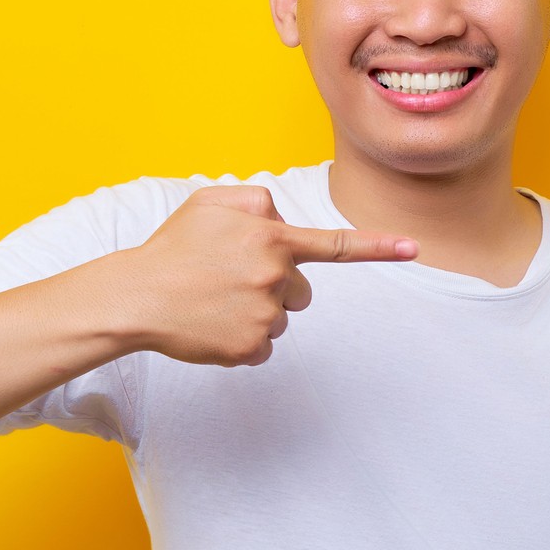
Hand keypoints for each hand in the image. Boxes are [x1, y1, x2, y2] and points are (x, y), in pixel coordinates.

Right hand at [124, 185, 417, 366]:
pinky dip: (241, 340)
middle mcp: (276, 275)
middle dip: (277, 286)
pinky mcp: (250, 347)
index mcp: (272, 238)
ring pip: (280, 319)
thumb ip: (255, 201)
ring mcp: (265, 314)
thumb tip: (281, 221)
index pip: (336, 245)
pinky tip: (212, 325)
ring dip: (256, 312)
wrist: (135, 296)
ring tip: (214, 301)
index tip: (414, 249)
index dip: (378, 247)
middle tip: (230, 280)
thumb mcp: (210, 203)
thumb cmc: (172, 248)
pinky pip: (262, 347)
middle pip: (302, 290)